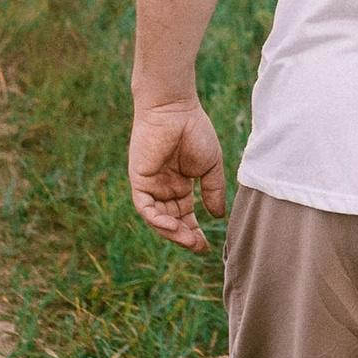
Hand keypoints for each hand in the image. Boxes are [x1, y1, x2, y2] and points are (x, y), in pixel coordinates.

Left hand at [129, 97, 228, 250]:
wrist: (175, 110)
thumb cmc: (195, 131)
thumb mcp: (210, 167)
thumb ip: (213, 191)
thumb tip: (218, 217)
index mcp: (179, 185)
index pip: (184, 215)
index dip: (194, 231)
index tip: (206, 246)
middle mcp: (163, 188)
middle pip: (171, 221)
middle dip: (184, 236)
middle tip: (199, 247)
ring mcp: (150, 185)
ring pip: (157, 218)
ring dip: (172, 232)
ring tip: (189, 240)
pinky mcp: (139, 180)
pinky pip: (145, 207)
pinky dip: (157, 219)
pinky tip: (173, 225)